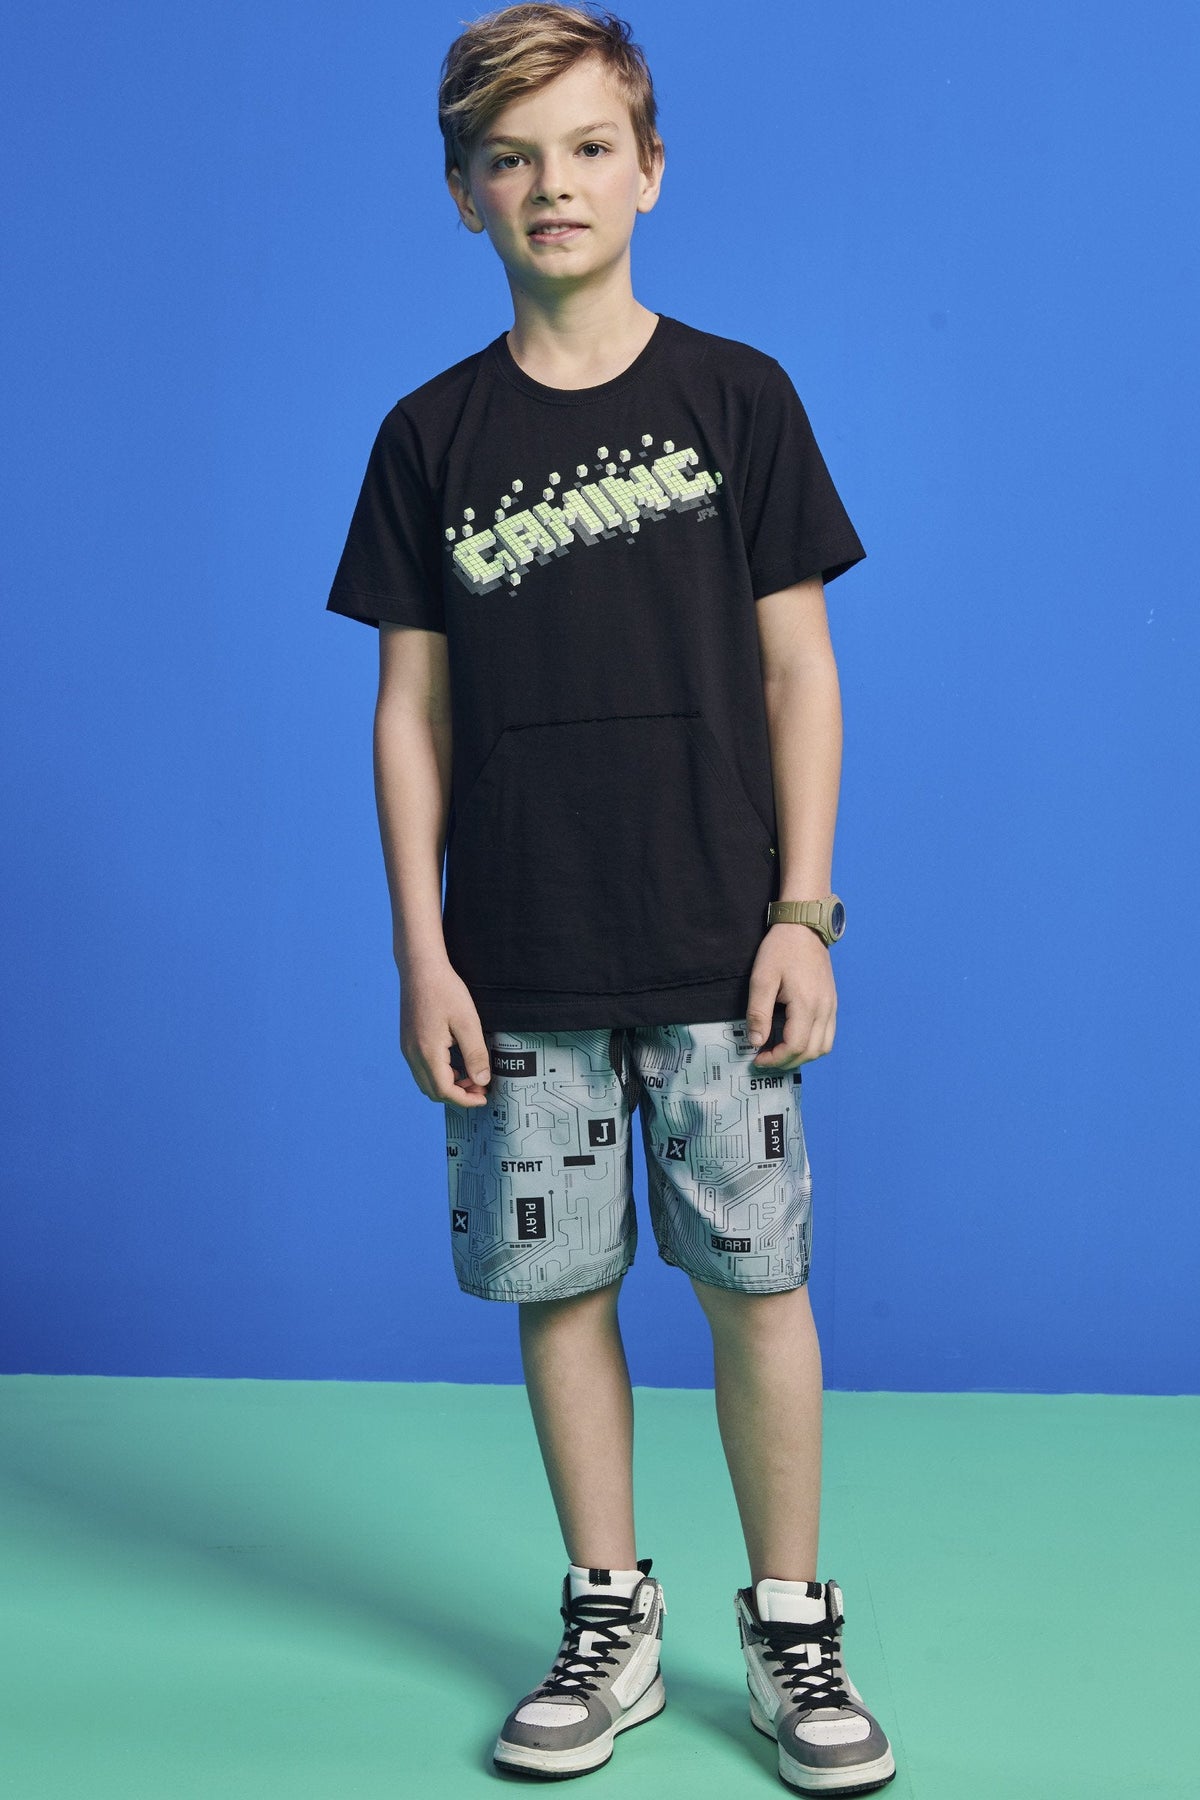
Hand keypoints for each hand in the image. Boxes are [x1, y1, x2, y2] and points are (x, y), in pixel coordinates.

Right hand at [398, 954, 491, 1106]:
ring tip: (470, 1075)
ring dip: (448, 1086)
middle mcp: (412, 1054)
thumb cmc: (445, 990)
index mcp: (427, 1052)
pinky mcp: (407, 1041)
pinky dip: (439, 1075)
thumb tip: (482, 1081)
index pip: (444, 1091)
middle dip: (457, 1095)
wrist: (420, 968)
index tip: (484, 1096)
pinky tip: (455, 1064)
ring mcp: (407, 1048)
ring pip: (425, 1082)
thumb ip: (475, 1054)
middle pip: (432, 1091)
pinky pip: (421, 1069)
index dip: (465, 1099)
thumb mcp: (468, 1022)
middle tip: (480, 1086)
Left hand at [745, 924, 836, 1069]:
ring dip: (802, 1056)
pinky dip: (812, 1044)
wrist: (804, 927)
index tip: (757, 1058)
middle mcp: (824, 1009)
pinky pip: (827, 1034)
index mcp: (807, 1004)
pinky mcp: (832, 1002)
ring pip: (823, 1047)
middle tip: (765, 1059)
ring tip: (779, 1051)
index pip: (795, 1046)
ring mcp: (831, 1006)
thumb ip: (758, 1013)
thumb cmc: (781, 949)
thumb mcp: (761, 979)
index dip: (775, 1059)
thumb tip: (756, 1042)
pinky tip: (793, 1038)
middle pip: (812, 1052)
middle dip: (787, 1061)